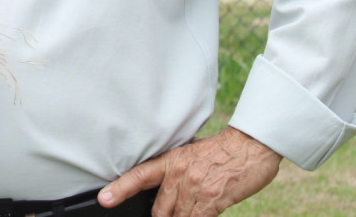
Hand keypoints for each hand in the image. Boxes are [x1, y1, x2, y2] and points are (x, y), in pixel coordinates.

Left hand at [97, 127, 280, 216]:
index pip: (139, 175)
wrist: (251, 145)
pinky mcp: (211, 199)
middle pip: (160, 209)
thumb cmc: (225, 151)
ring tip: (193, 209)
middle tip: (175, 214)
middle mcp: (179, 173)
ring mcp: (194, 187)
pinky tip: (203, 214)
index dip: (120, 189)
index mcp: (172, 160)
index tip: (104, 200)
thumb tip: (168, 186)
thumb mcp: (193, 153)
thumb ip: (178, 169)